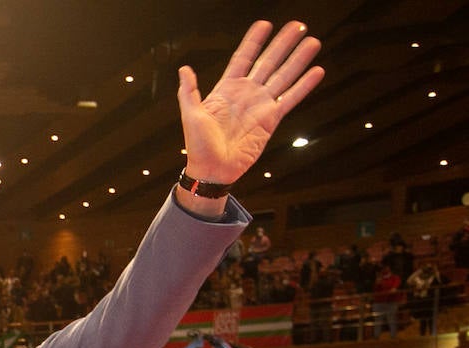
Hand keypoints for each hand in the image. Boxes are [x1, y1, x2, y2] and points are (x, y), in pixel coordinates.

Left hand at [176, 21, 323, 187]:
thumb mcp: (190, 116)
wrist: (212, 171)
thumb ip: (189, 92)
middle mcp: (246, 93)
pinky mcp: (271, 120)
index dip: (254, 41)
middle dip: (282, 44)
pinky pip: (290, 99)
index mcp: (226, 89)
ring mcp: (260, 105)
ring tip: (312, 42)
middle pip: (268, 62)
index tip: (265, 24)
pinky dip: (304, 86)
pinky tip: (317, 71)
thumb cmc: (198, 147)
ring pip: (283, 76)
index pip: (243, 58)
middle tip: (298, 26)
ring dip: (298, 59)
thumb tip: (184, 69)